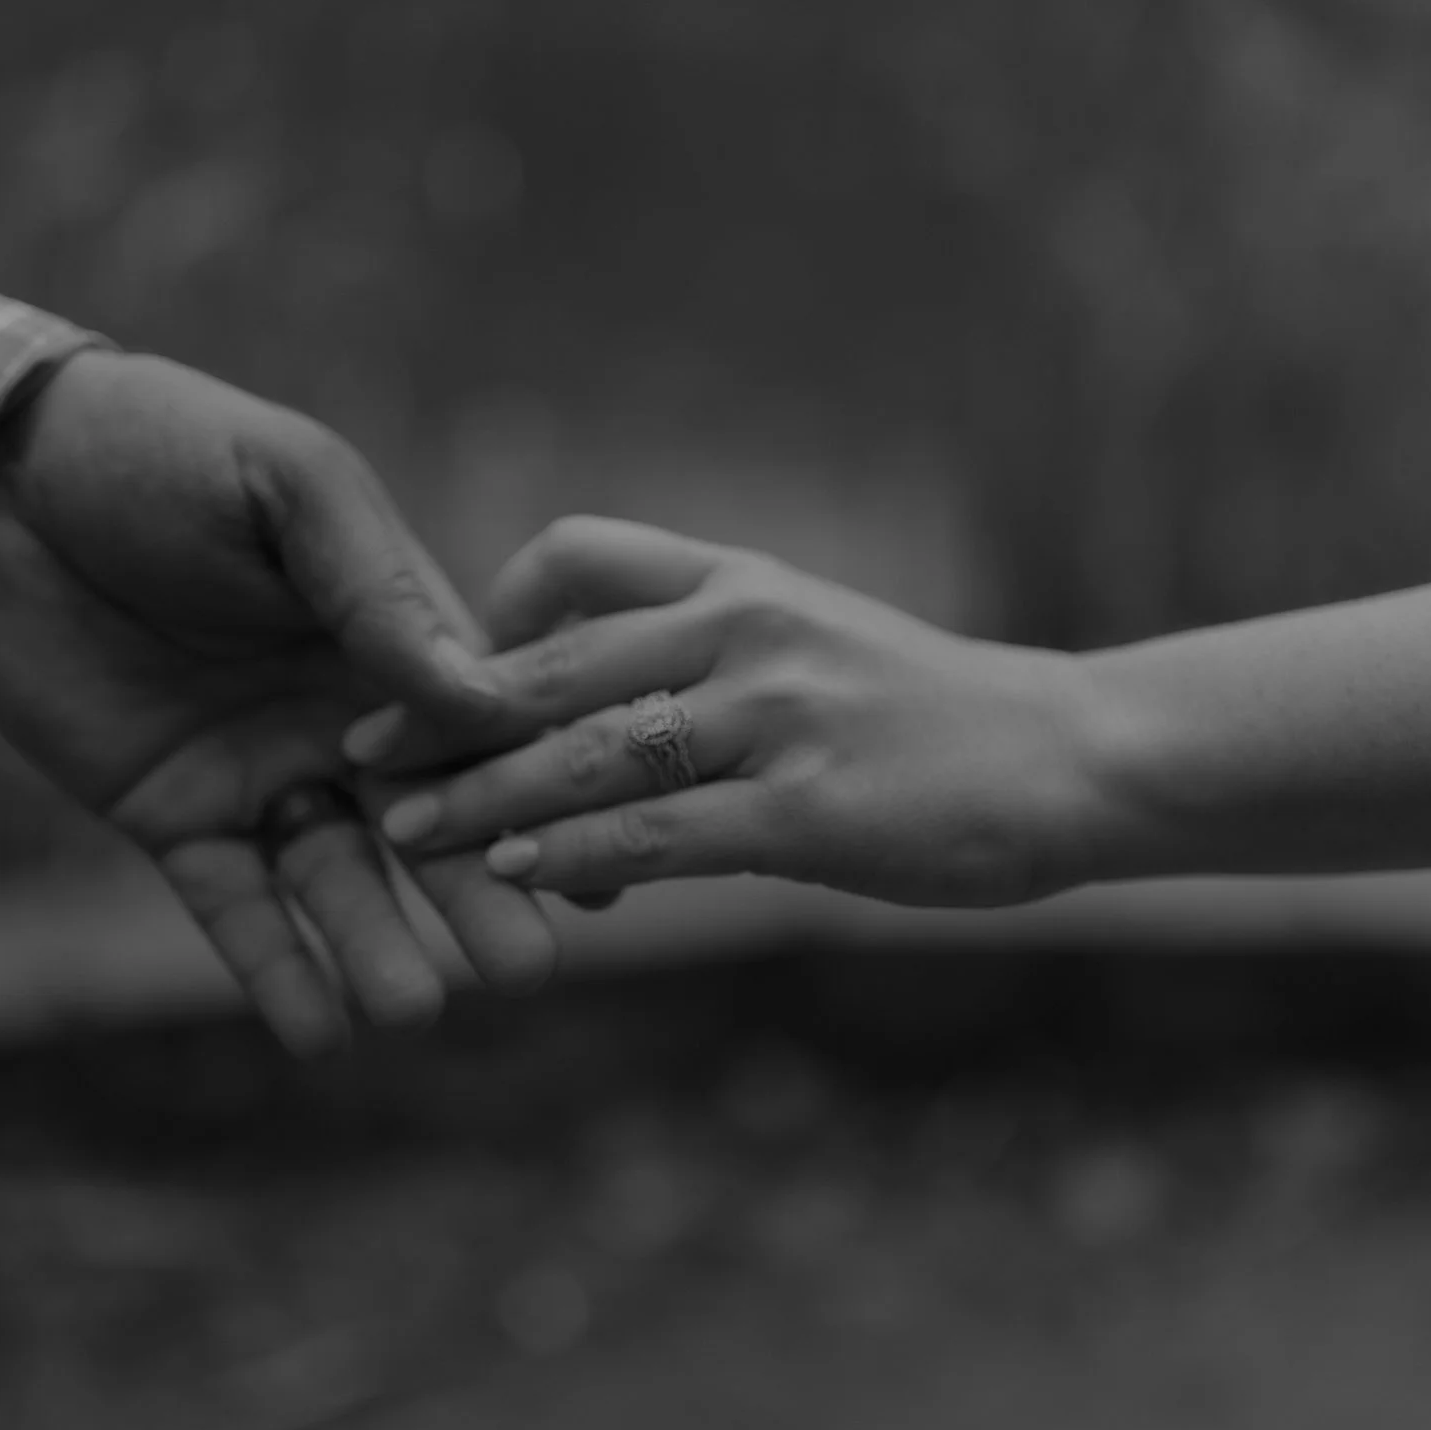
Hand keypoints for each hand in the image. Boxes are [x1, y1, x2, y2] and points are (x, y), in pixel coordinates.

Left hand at [0, 350, 554, 1051]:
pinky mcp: (173, 814)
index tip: (595, 862)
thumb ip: (377, 583)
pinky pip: (233, 902)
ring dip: (378, 945)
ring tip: (412, 1008)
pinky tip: (318, 1030)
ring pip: (337, 879)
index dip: (535, 796)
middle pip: (429, 824)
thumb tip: (478, 692)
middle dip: (479, 894)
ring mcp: (260, 773)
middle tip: (527, 968)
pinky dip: (274, 966)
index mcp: (391, 635)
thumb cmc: (160, 449)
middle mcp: (343, 720)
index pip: (482, 731)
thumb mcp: (288, 484)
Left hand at [343, 516, 1113, 906]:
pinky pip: (663, 831)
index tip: (438, 675)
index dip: (486, 611)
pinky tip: (521, 876)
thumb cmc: (933, 719)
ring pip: (592, 751)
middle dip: (442, 714)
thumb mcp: (813, 653)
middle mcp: (747, 627)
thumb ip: (700, 677)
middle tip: (357, 755)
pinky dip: (579, 853)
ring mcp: (778, 715)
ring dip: (483, 796)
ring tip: (402, 830)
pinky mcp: (808, 810)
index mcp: (740, 579)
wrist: (1073, 759)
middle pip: (554, 661)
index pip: (575, 553)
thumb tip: (582, 757)